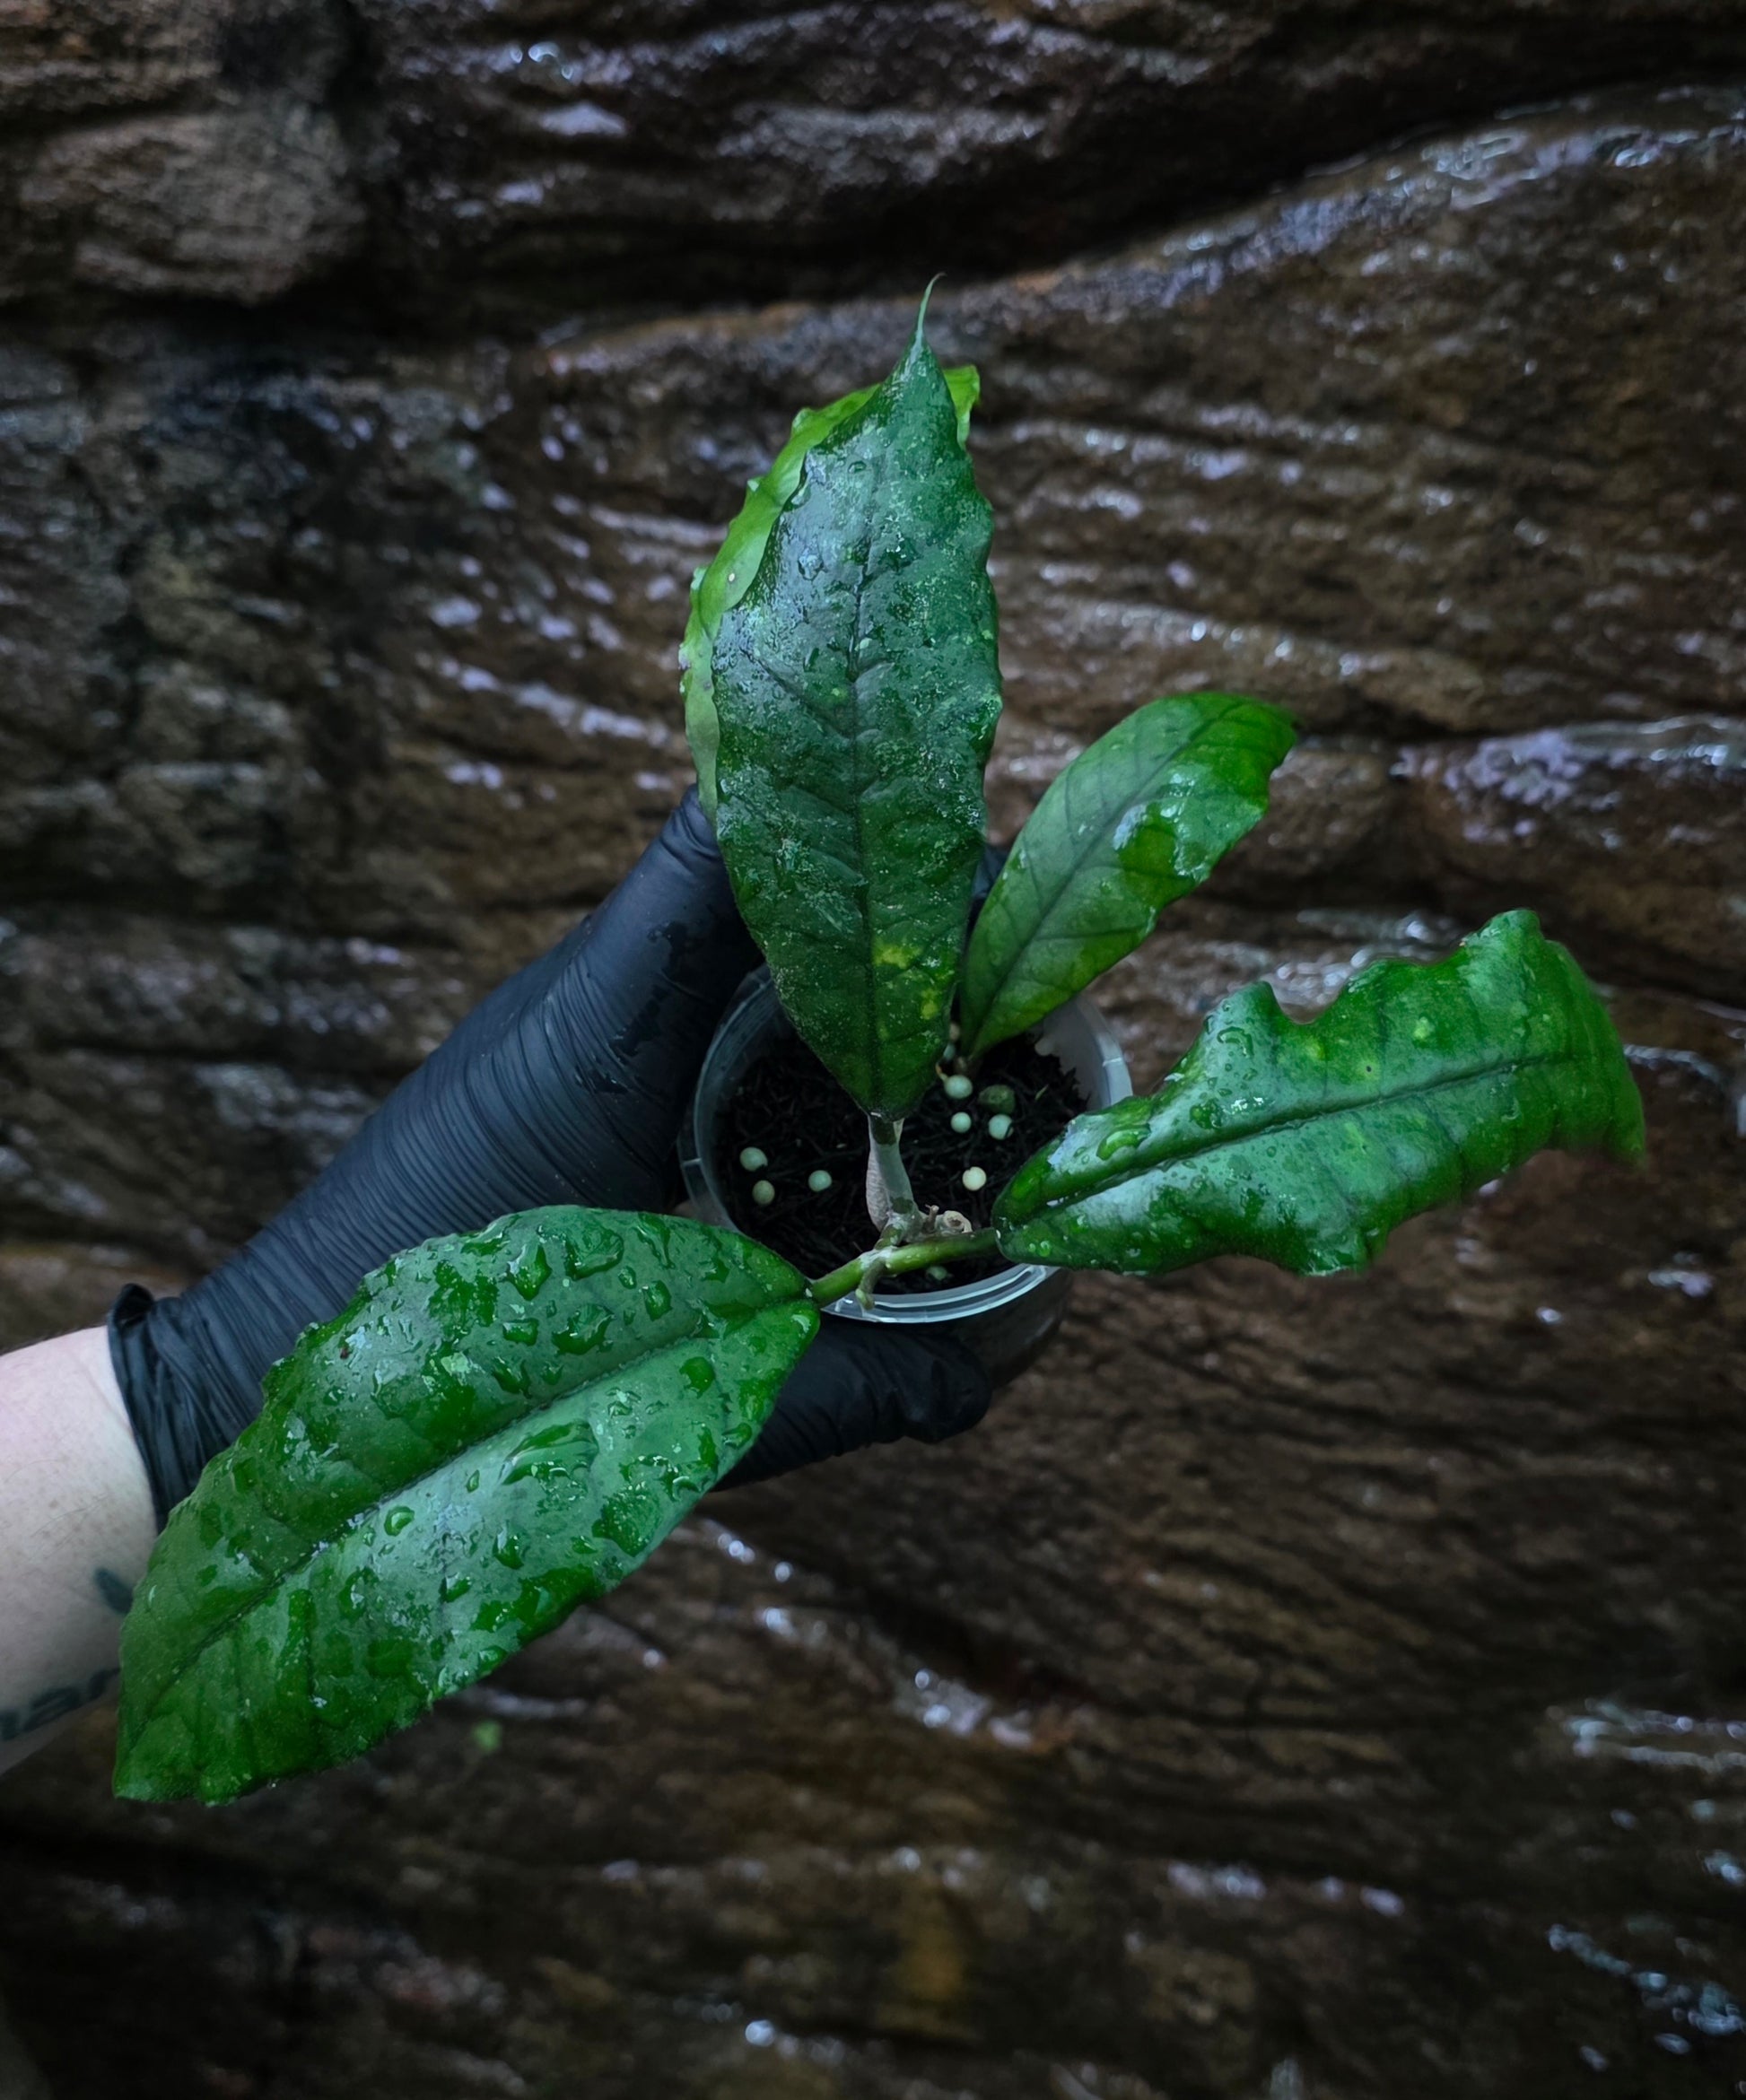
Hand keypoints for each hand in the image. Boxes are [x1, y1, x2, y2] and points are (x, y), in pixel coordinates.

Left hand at [109, 792, 988, 1523]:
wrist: (274, 1376)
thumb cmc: (456, 1379)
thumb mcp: (671, 1384)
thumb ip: (837, 1384)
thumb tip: (982, 1387)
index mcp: (606, 1033)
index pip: (732, 845)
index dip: (870, 844)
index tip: (988, 904)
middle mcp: (588, 993)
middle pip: (755, 868)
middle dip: (889, 898)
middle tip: (1005, 979)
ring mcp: (573, 1016)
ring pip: (729, 923)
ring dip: (840, 949)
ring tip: (956, 1023)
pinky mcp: (567, 1056)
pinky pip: (696, 987)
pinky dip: (786, 1005)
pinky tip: (855, 1085)